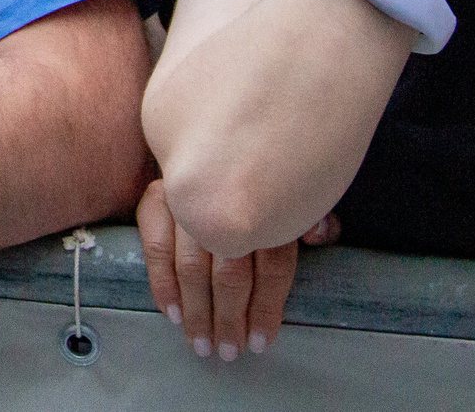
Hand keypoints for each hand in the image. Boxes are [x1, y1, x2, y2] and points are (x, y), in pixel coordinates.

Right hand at [138, 177, 335, 359]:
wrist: (226, 121)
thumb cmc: (264, 164)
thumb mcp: (300, 184)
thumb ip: (314, 214)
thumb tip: (319, 236)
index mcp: (269, 203)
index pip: (273, 267)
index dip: (268, 308)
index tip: (261, 341)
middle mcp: (226, 202)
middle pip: (231, 274)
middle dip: (229, 320)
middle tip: (228, 352)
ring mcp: (188, 198)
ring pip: (193, 266)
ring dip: (197, 312)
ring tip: (202, 344)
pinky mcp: (158, 195)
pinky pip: (155, 243)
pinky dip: (162, 280)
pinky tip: (171, 311)